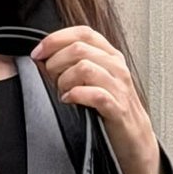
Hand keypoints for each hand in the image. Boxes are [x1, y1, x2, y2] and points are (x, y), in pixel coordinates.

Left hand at [30, 26, 163, 173]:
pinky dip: (76, 96)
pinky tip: (69, 101)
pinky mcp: (118, 108)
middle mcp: (116, 66)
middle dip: (56, 63)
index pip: (82, 32)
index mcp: (110, 56)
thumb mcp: (92, 82)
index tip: (38, 53)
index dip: (56, 39)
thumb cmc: (110, 110)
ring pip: (84, 67)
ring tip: (62, 93)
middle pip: (79, 48)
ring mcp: (119, 86)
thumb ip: (71, 66)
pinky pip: (94, 94)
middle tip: (51, 80)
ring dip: (64, 80)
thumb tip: (42, 57)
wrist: (134, 141)